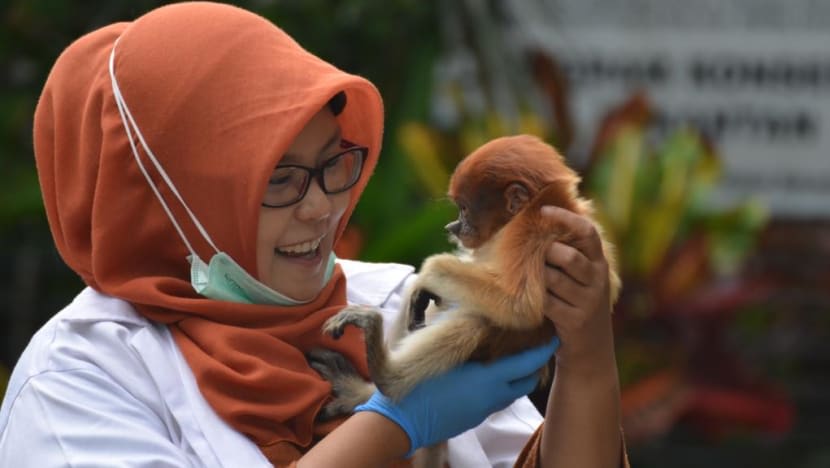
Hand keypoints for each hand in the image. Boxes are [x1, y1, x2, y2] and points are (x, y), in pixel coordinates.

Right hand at [355, 337, 558, 455]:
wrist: (404, 421)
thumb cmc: (420, 384)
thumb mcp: (443, 354)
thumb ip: (464, 337)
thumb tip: (476, 316)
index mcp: (489, 379)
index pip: (528, 364)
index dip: (545, 350)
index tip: (554, 336)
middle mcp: (493, 397)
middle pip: (527, 382)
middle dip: (535, 366)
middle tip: (533, 347)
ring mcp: (484, 411)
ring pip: (512, 393)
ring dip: (515, 378)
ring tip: (508, 357)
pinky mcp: (474, 418)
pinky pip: (495, 401)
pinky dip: (499, 387)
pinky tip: (484, 374)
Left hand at [541, 205, 615, 373]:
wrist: (591, 350)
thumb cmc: (578, 305)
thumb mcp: (583, 279)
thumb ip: (571, 254)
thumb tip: (542, 220)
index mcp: (600, 264)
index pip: (588, 233)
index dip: (567, 218)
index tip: (544, 210)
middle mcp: (598, 280)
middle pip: (569, 257)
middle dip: (547, 253)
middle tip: (536, 257)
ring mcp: (588, 302)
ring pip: (553, 279)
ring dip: (538, 276)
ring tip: (531, 277)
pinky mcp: (574, 320)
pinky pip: (546, 301)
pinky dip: (535, 297)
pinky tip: (529, 296)